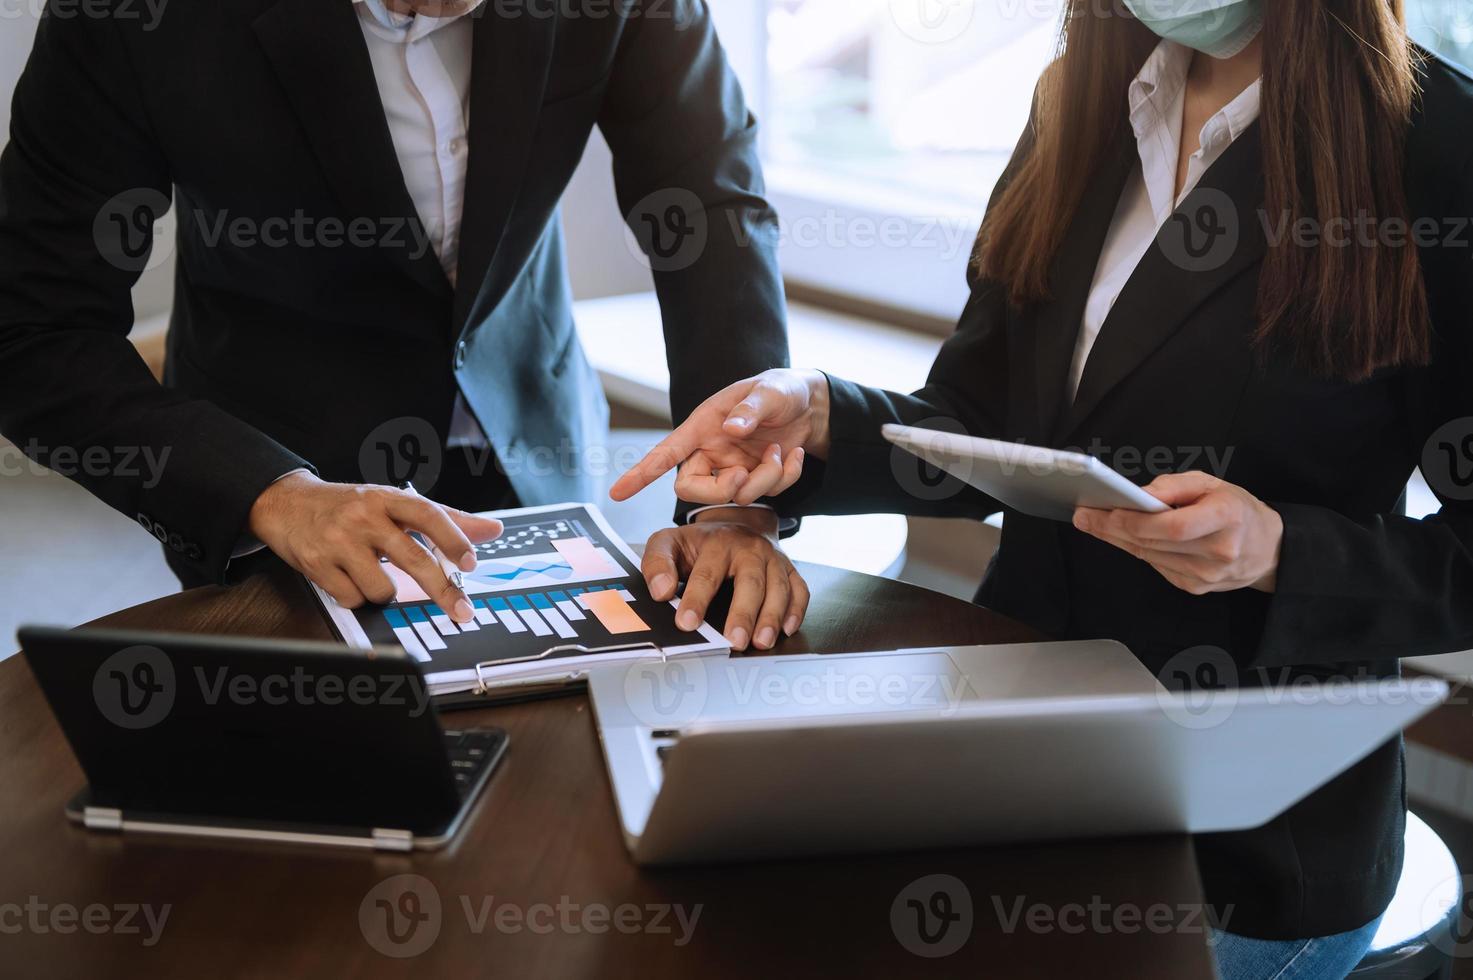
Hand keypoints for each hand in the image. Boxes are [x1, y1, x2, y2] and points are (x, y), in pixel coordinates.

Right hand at [248, 472, 503, 621]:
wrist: (287, 504)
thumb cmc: (350, 507)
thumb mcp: (394, 503)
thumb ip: (444, 520)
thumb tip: (492, 530)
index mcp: (387, 498)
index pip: (427, 514)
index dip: (453, 538)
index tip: (471, 563)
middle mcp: (364, 516)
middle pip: (413, 558)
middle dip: (442, 590)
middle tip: (462, 610)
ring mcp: (338, 541)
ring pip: (382, 587)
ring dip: (384, 592)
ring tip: (372, 573)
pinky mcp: (316, 564)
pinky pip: (352, 598)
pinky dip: (357, 596)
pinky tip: (348, 577)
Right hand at [610, 368, 831, 505]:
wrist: (810, 405)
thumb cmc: (781, 390)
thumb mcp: (769, 391)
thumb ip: (750, 408)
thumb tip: (731, 429)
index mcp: (702, 426)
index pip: (665, 453)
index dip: (640, 473)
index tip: (618, 494)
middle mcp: (711, 451)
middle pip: (692, 489)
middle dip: (721, 490)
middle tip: (744, 474)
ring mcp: (732, 468)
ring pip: (736, 495)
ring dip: (766, 479)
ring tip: (780, 452)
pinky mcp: (755, 479)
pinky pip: (766, 493)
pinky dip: (786, 477)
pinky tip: (795, 456)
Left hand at [641, 514, 810, 651]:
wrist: (735, 524)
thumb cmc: (699, 543)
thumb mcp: (669, 543)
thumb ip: (657, 563)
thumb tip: (661, 591)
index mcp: (717, 542)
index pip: (707, 574)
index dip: (697, 599)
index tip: (687, 624)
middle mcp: (749, 548)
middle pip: (750, 582)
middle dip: (743, 614)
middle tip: (735, 641)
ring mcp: (773, 559)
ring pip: (778, 588)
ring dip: (771, 616)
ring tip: (762, 642)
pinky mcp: (789, 569)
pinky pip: (799, 589)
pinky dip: (796, 610)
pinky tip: (786, 629)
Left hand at [1072, 472, 1282, 594]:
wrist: (1267, 548)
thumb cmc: (1236, 509)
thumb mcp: (1212, 483)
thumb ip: (1174, 486)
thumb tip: (1139, 494)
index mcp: (1226, 518)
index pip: (1172, 526)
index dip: (1134, 521)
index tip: (1103, 509)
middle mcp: (1218, 552)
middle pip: (1153, 543)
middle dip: (1112, 528)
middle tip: (1084, 515)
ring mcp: (1206, 575)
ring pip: (1148, 556)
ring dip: (1117, 540)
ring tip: (1093, 523)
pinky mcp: (1195, 587)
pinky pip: (1155, 566)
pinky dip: (1137, 550)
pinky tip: (1121, 537)